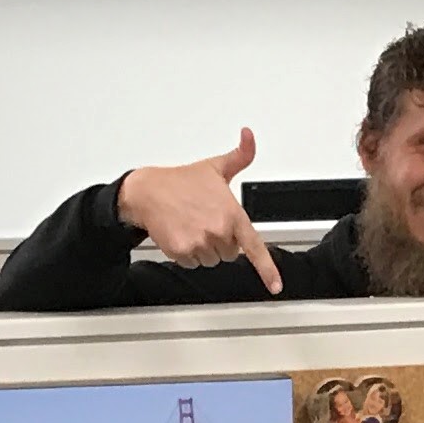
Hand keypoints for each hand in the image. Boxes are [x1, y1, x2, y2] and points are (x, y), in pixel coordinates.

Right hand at [116, 131, 281, 293]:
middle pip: (230, 253)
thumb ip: (240, 155)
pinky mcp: (181, 252)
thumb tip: (249, 136)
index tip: (275, 286)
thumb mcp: (216, 167)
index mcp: (231, 213)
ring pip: (211, 260)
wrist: (147, 191)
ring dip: (204, 248)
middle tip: (206, 220)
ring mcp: (199, 243)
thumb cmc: (181, 181)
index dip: (267, 269)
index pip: (254, 246)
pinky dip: (187, 253)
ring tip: (192, 225)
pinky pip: (192, 264)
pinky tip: (181, 233)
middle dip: (221, 241)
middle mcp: (217, 230)